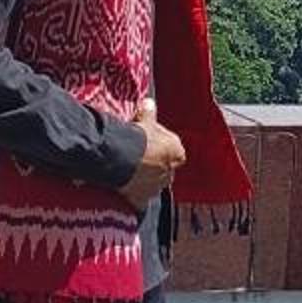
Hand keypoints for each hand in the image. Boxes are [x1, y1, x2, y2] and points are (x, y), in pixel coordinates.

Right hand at [120, 99, 186, 214]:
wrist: (124, 157)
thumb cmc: (139, 136)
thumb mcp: (145, 119)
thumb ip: (149, 111)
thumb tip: (149, 102)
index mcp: (177, 153)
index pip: (173, 150)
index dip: (161, 145)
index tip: (148, 141)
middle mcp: (171, 172)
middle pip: (163, 168)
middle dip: (154, 164)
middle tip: (138, 156)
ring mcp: (156, 188)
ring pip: (152, 184)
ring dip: (144, 179)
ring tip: (128, 170)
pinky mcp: (142, 200)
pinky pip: (138, 200)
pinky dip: (133, 196)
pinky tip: (124, 190)